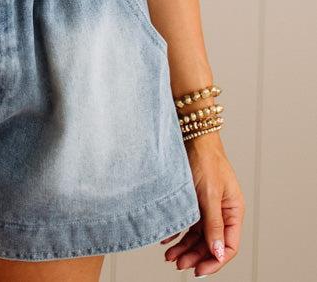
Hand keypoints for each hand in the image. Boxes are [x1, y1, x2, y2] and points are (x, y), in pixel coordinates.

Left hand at [160, 134, 244, 275]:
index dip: (215, 260)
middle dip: (196, 256)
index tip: (199, 270)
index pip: (230, 246)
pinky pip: (189, 224)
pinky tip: (168, 241)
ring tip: (170, 256)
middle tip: (178, 264)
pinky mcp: (195, 200)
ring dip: (185, 248)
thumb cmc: (205, 159)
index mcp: (234, 210)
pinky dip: (178, 234)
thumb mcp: (209, 194)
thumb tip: (219, 253)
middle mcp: (223, 211)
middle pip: (212, 243)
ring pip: (199, 236)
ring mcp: (208, 206)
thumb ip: (213, 224)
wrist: (191, 134)